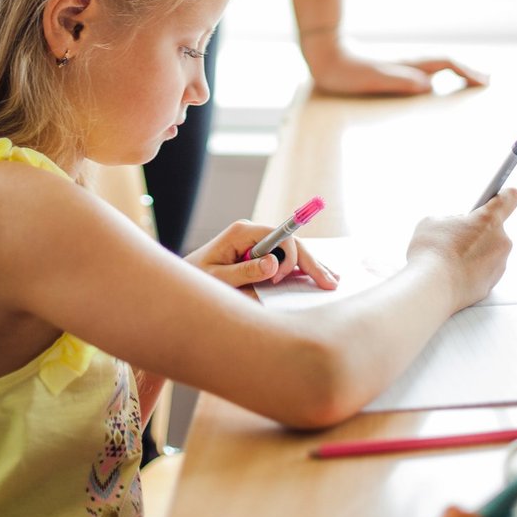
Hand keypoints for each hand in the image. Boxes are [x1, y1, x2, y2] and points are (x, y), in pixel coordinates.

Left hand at [185, 220, 339, 291]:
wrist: (184, 279)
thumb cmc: (197, 278)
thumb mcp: (218, 278)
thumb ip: (245, 272)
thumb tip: (274, 264)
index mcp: (242, 232)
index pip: (279, 236)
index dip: (288, 256)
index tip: (282, 278)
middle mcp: (253, 233)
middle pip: (291, 243)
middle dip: (311, 263)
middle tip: (330, 284)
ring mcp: (257, 242)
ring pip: (292, 250)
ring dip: (311, 266)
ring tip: (332, 281)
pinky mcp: (259, 253)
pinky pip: (285, 258)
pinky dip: (302, 268)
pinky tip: (318, 275)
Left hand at [300, 32, 488, 96]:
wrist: (325, 56)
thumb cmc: (346, 71)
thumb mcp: (372, 79)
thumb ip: (398, 81)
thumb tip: (427, 85)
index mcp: (408, 65)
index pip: (446, 64)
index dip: (467, 72)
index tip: (485, 81)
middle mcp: (409, 64)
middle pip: (446, 64)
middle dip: (467, 72)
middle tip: (487, 81)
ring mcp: (401, 66)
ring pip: (435, 68)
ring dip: (455, 74)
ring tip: (470, 83)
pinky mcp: (391, 72)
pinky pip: (423, 74)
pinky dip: (438, 78)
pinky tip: (435, 87)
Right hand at [407, 188, 516, 311]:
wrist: (432, 289)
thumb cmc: (432, 252)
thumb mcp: (433, 222)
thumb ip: (450, 220)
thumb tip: (455, 227)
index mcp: (489, 220)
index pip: (510, 198)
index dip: (504, 196)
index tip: (500, 196)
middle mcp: (501, 241)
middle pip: (493, 230)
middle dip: (477, 232)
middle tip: (455, 238)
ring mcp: (499, 265)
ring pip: (488, 252)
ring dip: (474, 253)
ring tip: (450, 259)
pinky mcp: (492, 285)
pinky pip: (483, 271)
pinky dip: (471, 271)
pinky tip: (453, 273)